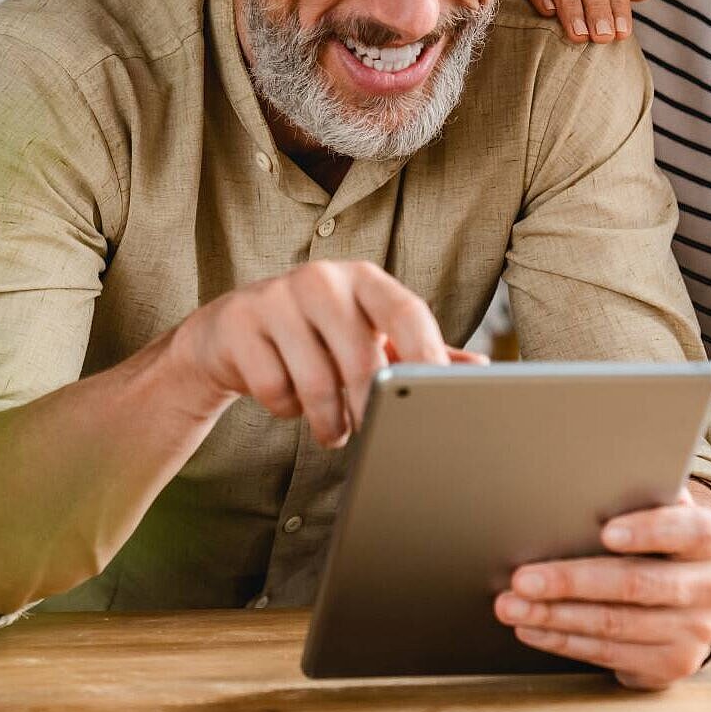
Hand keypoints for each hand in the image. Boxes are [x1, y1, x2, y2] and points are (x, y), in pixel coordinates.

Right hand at [167, 261, 482, 448]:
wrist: (232, 332)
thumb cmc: (317, 335)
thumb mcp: (368, 334)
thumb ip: (417, 350)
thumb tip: (478, 367)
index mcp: (365, 279)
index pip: (406, 311)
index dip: (427, 354)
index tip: (437, 396)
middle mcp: (323, 279)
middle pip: (361, 357)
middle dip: (370, 407)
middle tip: (371, 432)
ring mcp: (276, 296)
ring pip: (315, 381)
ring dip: (329, 421)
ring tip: (335, 429)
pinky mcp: (239, 323)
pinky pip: (274, 389)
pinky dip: (285, 410)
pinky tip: (288, 400)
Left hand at [493, 488, 710, 689]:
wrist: (699, 589)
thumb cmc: (666, 536)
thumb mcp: (666, 510)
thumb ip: (643, 496)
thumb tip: (588, 480)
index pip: (686, 531)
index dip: (647, 531)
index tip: (606, 531)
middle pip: (636, 584)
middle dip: (572, 580)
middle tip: (523, 578)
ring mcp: (694, 633)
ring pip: (615, 624)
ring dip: (556, 615)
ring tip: (513, 605)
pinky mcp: (671, 664)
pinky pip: (609, 654)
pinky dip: (564, 640)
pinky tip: (534, 628)